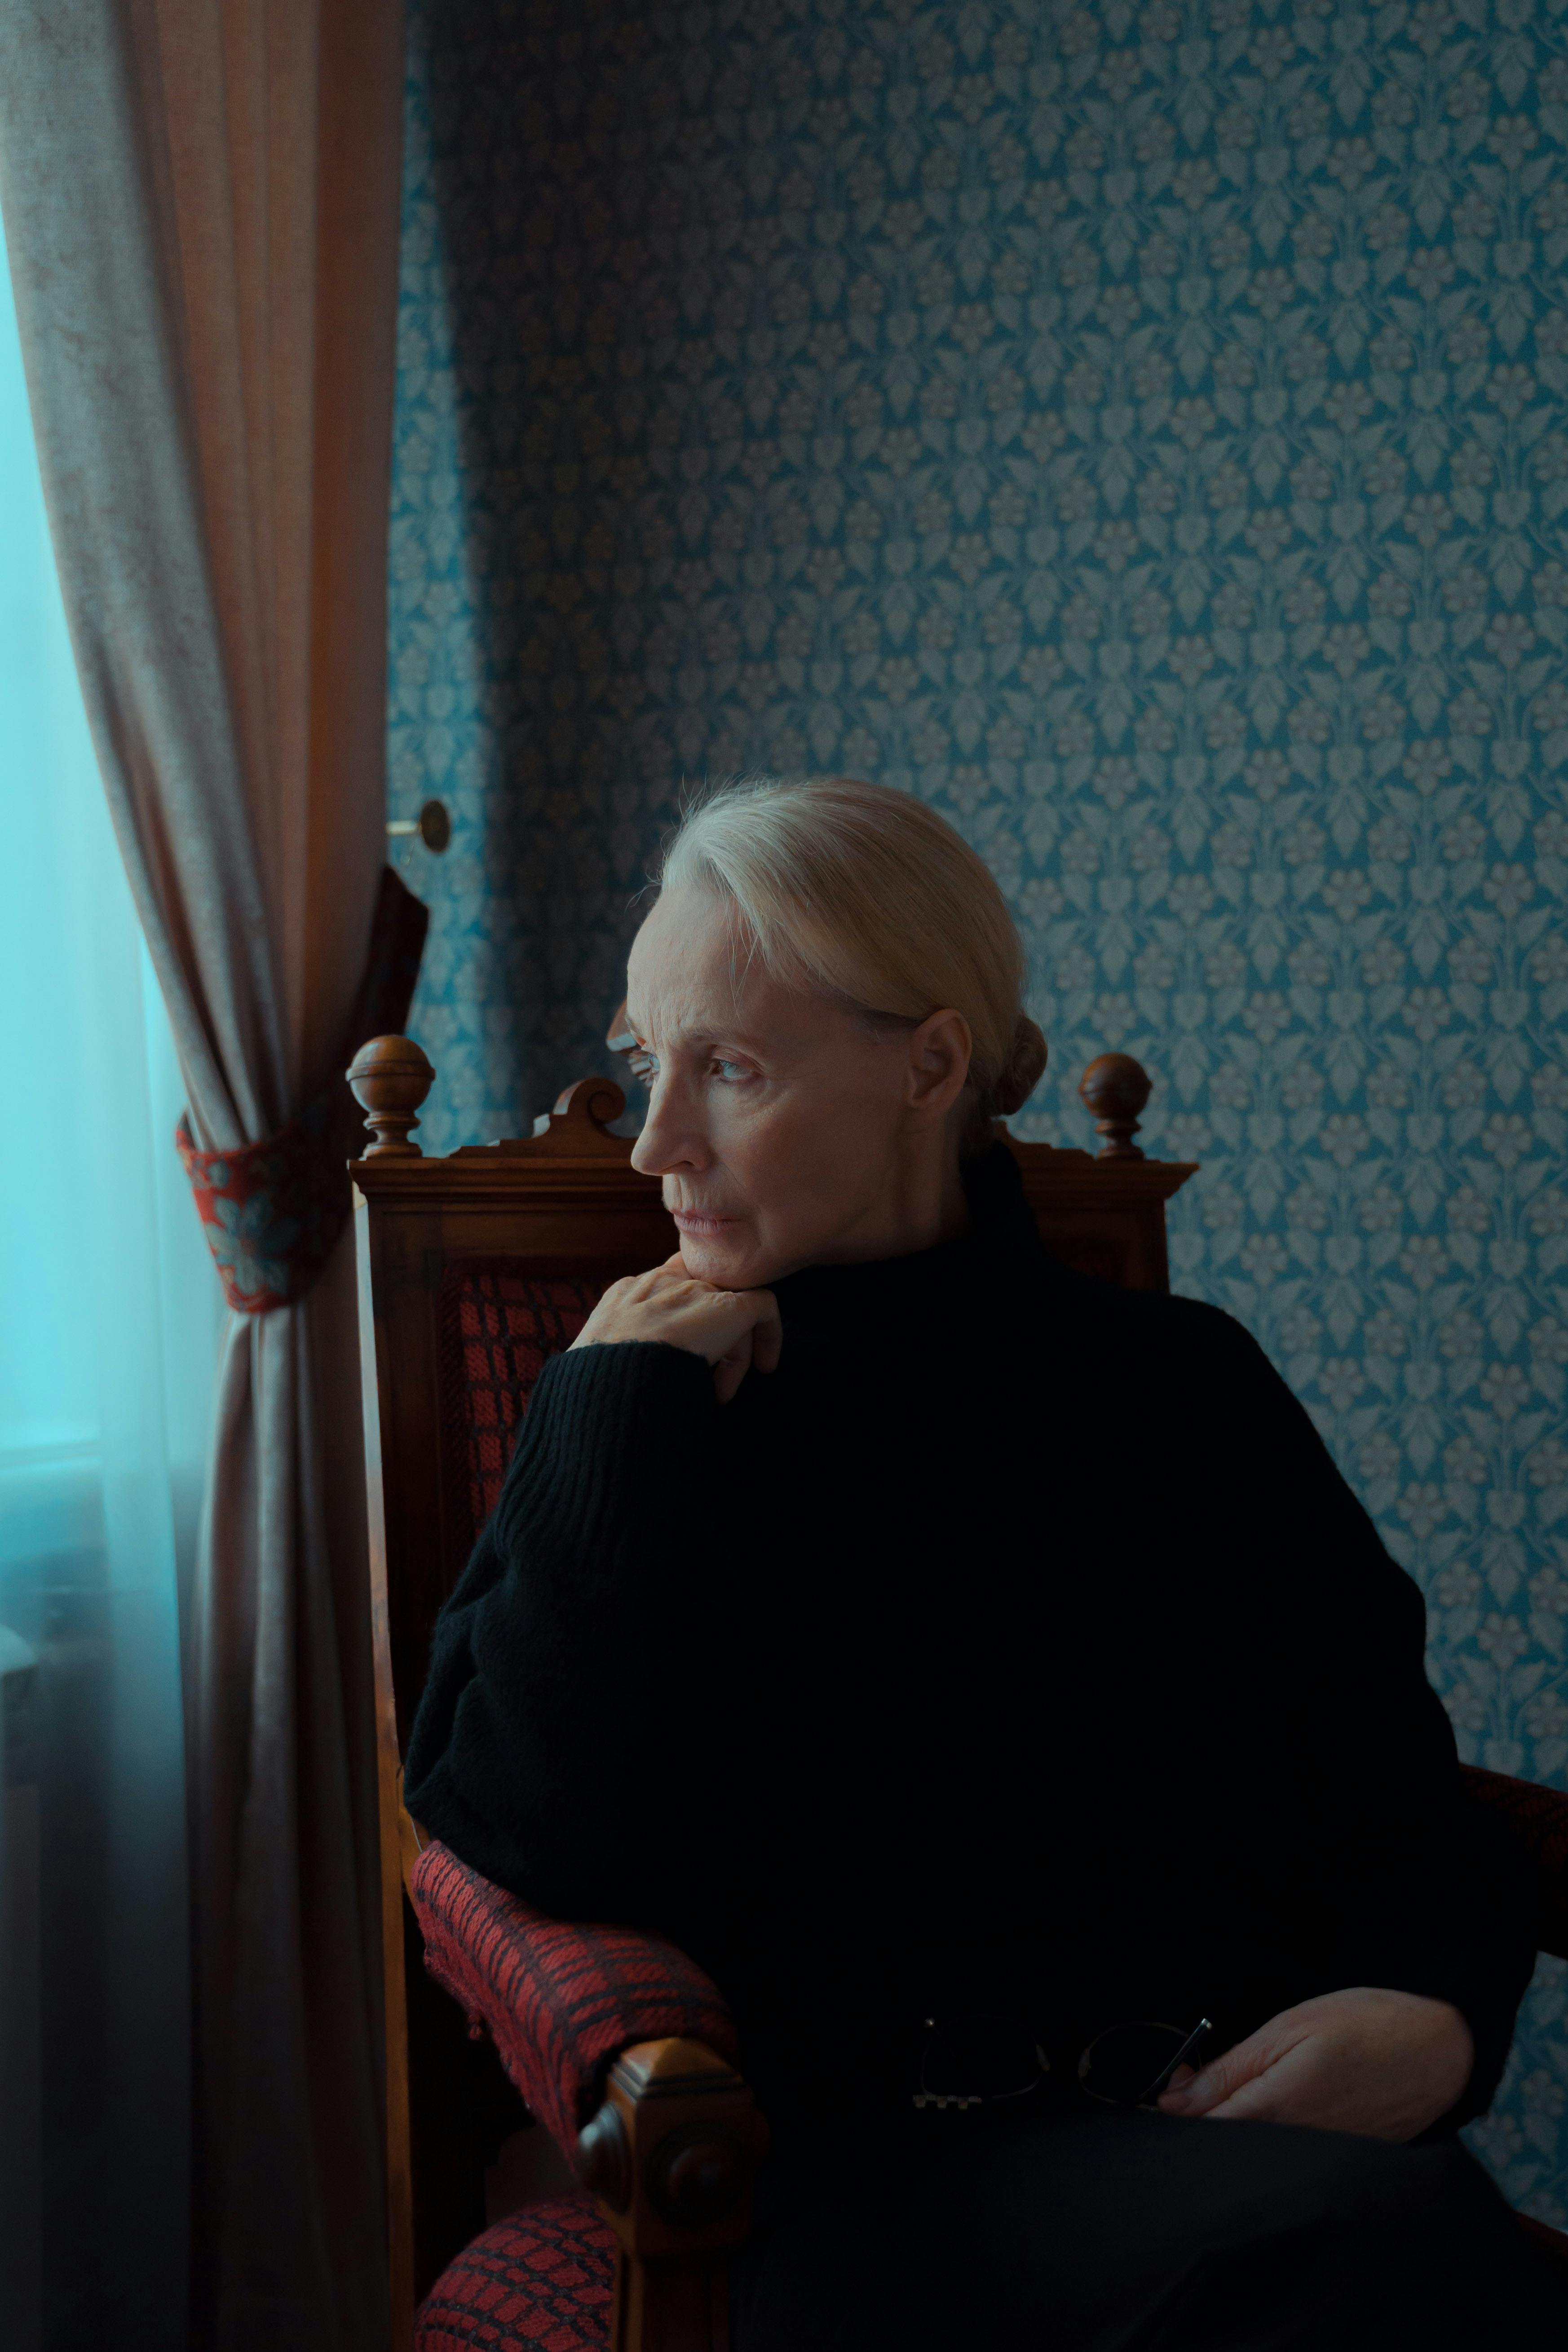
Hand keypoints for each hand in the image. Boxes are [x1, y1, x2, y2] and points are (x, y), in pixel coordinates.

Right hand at [570, 1255, 781, 1402]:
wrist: (613, 1386)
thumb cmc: (601, 1387)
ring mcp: (694, 1292)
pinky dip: (769, 1334)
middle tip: (708, 1383)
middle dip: (708, 1341)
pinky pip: (763, 1306)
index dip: (682, 1315)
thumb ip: (624, 1345)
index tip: (686, 1350)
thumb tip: (638, 1368)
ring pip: (727, 1307)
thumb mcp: (602, 1357)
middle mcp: (661, 1282)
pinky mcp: (726, 1308)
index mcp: (626, 1292)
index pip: (666, 1286)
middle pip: (700, 1298)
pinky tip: (765, 1364)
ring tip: (721, 1390)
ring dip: (730, 1351)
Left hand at [1157, 1987, 1473, 2141]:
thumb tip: (1175, 2098)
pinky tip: (1282, 2106)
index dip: (1178, 2116)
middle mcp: (1299, 2145)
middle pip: (1230, 2149)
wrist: (1443, 2049)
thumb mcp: (1289, 2029)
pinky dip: (1274, 2137)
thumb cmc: (1367, 2025)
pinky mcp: (1343, 2165)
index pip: (1207, 2133)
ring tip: (1250, 2086)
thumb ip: (1230, 2070)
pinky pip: (1293, 2159)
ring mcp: (1324, 2160)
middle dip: (1205, 2120)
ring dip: (1240, 2128)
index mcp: (1280, 2106)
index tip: (1169, 2091)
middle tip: (1202, 2082)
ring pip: (1259, 2156)